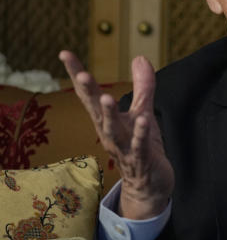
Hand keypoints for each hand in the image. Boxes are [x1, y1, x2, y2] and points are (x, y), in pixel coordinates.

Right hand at [59, 52, 174, 219]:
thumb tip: (139, 57)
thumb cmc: (142, 147)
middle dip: (88, 93)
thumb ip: (142, 86)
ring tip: (107, 98)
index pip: (89, 94)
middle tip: (82, 74)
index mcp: (107, 120)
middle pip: (96, 111)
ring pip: (113, 130)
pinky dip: (139, 134)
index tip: (64, 53)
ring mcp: (124, 148)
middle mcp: (110, 133)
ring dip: (110, 115)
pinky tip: (142, 120)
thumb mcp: (142, 112)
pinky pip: (139, 146)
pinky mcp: (141, 159)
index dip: (77, 74)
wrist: (149, 185)